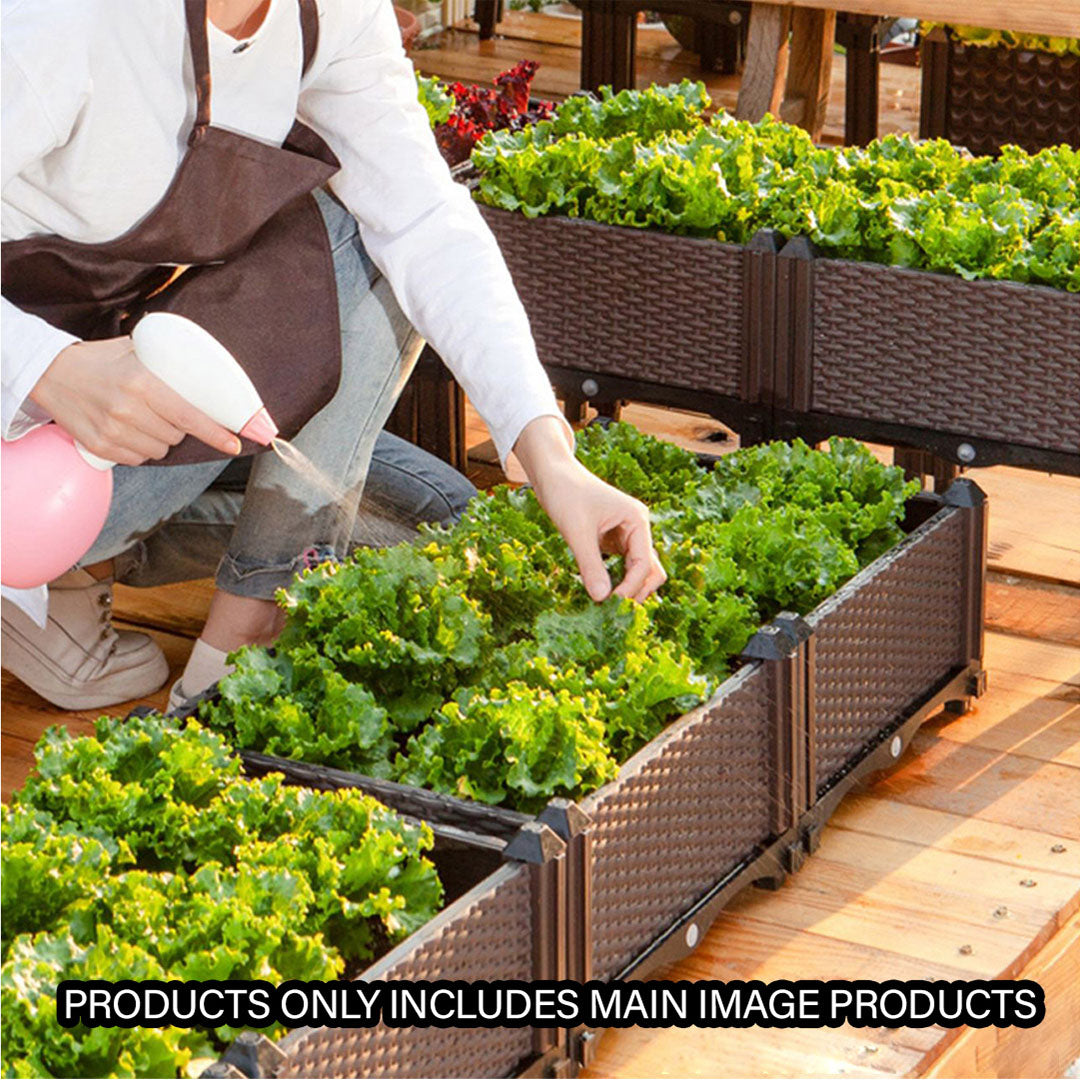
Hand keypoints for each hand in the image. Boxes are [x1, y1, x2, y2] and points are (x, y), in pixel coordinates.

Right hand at [29, 337, 241, 465]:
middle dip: (180, 428)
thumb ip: (165, 360)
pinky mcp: (99, 447)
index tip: (234, 443)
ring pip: (159, 451)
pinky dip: (140, 449)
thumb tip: (203, 369)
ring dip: (161, 440)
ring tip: (145, 420)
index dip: (215, 433)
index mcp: (141, 383)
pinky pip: (137, 459)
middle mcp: (127, 409)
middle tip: (166, 412)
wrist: (47, 373)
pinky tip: (130, 431)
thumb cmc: (97, 359)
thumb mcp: (133, 350)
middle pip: (176, 436)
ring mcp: (112, 431)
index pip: (189, 416)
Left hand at [513, 416, 666, 601]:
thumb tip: (602, 599)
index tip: (610, 604)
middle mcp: (638, 528)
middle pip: (650, 570)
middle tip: (614, 611)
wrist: (552, 474)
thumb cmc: (565, 494)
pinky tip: (599, 592)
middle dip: (636, 591)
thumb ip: (590, 565)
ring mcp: (626, 535)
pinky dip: (614, 581)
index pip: (644, 564)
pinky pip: (621, 566)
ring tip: (606, 605)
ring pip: (637, 570)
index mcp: (637, 521)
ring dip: (627, 588)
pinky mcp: (612, 541)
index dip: (630, 587)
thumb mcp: (577, 532)